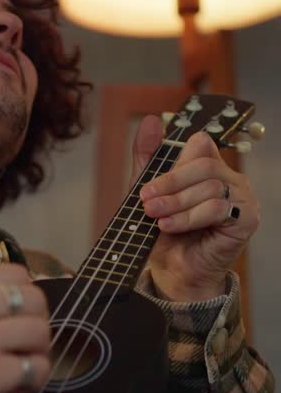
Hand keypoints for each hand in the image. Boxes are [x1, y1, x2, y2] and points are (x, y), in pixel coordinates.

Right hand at [0, 264, 50, 392]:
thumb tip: (24, 296)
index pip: (16, 273)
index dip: (24, 297)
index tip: (14, 318)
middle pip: (34, 299)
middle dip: (36, 323)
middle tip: (22, 344)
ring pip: (40, 331)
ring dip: (38, 352)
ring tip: (20, 366)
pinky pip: (37, 367)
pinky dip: (35, 378)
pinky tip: (17, 386)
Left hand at [131, 114, 260, 301]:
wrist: (175, 272)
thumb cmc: (167, 234)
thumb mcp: (151, 193)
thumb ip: (148, 158)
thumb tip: (150, 121)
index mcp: (211, 168)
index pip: (201, 144)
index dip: (173, 162)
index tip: (147, 185)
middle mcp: (231, 179)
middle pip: (204, 165)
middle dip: (170, 183)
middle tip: (146, 201)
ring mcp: (243, 198)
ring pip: (209, 187)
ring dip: (176, 203)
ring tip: (155, 217)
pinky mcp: (247, 219)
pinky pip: (218, 208)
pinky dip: (189, 217)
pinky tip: (170, 226)